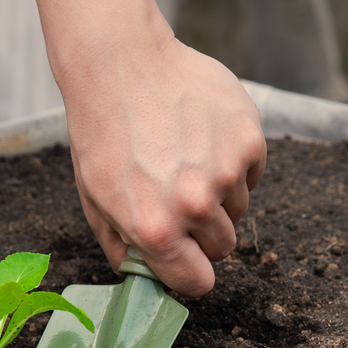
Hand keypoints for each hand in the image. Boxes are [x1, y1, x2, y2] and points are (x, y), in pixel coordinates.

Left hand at [33, 0, 266, 296]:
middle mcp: (196, 204)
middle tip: (180, 201)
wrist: (120, 64)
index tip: (186, 260)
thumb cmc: (102, 133)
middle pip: (222, 248)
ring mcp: (227, 170)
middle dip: (203, 234)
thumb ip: (122, 247)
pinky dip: (233, 163)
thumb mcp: (96, 201)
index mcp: (156, 228)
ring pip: (238, 209)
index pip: (198, 282)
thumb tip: (142, 275)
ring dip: (219, 196)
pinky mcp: (249, 138)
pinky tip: (202, 140)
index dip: (191, 273)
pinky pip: (251, 173)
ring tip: (186, 162)